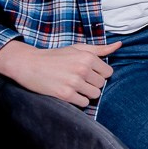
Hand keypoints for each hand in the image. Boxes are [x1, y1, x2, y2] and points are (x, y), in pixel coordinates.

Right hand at [0, 39, 120, 107]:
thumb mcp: (77, 49)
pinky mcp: (65, 95)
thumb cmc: (55, 56)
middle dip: (92, 84)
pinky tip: (69, 93)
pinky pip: (84, 103)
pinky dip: (78, 101)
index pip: (108, 73)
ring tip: (74, 87)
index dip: (99, 74)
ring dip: (86, 93)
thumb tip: (119, 45)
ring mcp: (74, 82)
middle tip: (78, 80)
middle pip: (101, 84)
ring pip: (94, 95)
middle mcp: (82, 69)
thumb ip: (100, 49)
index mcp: (87, 57)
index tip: (88, 73)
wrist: (29, 64)